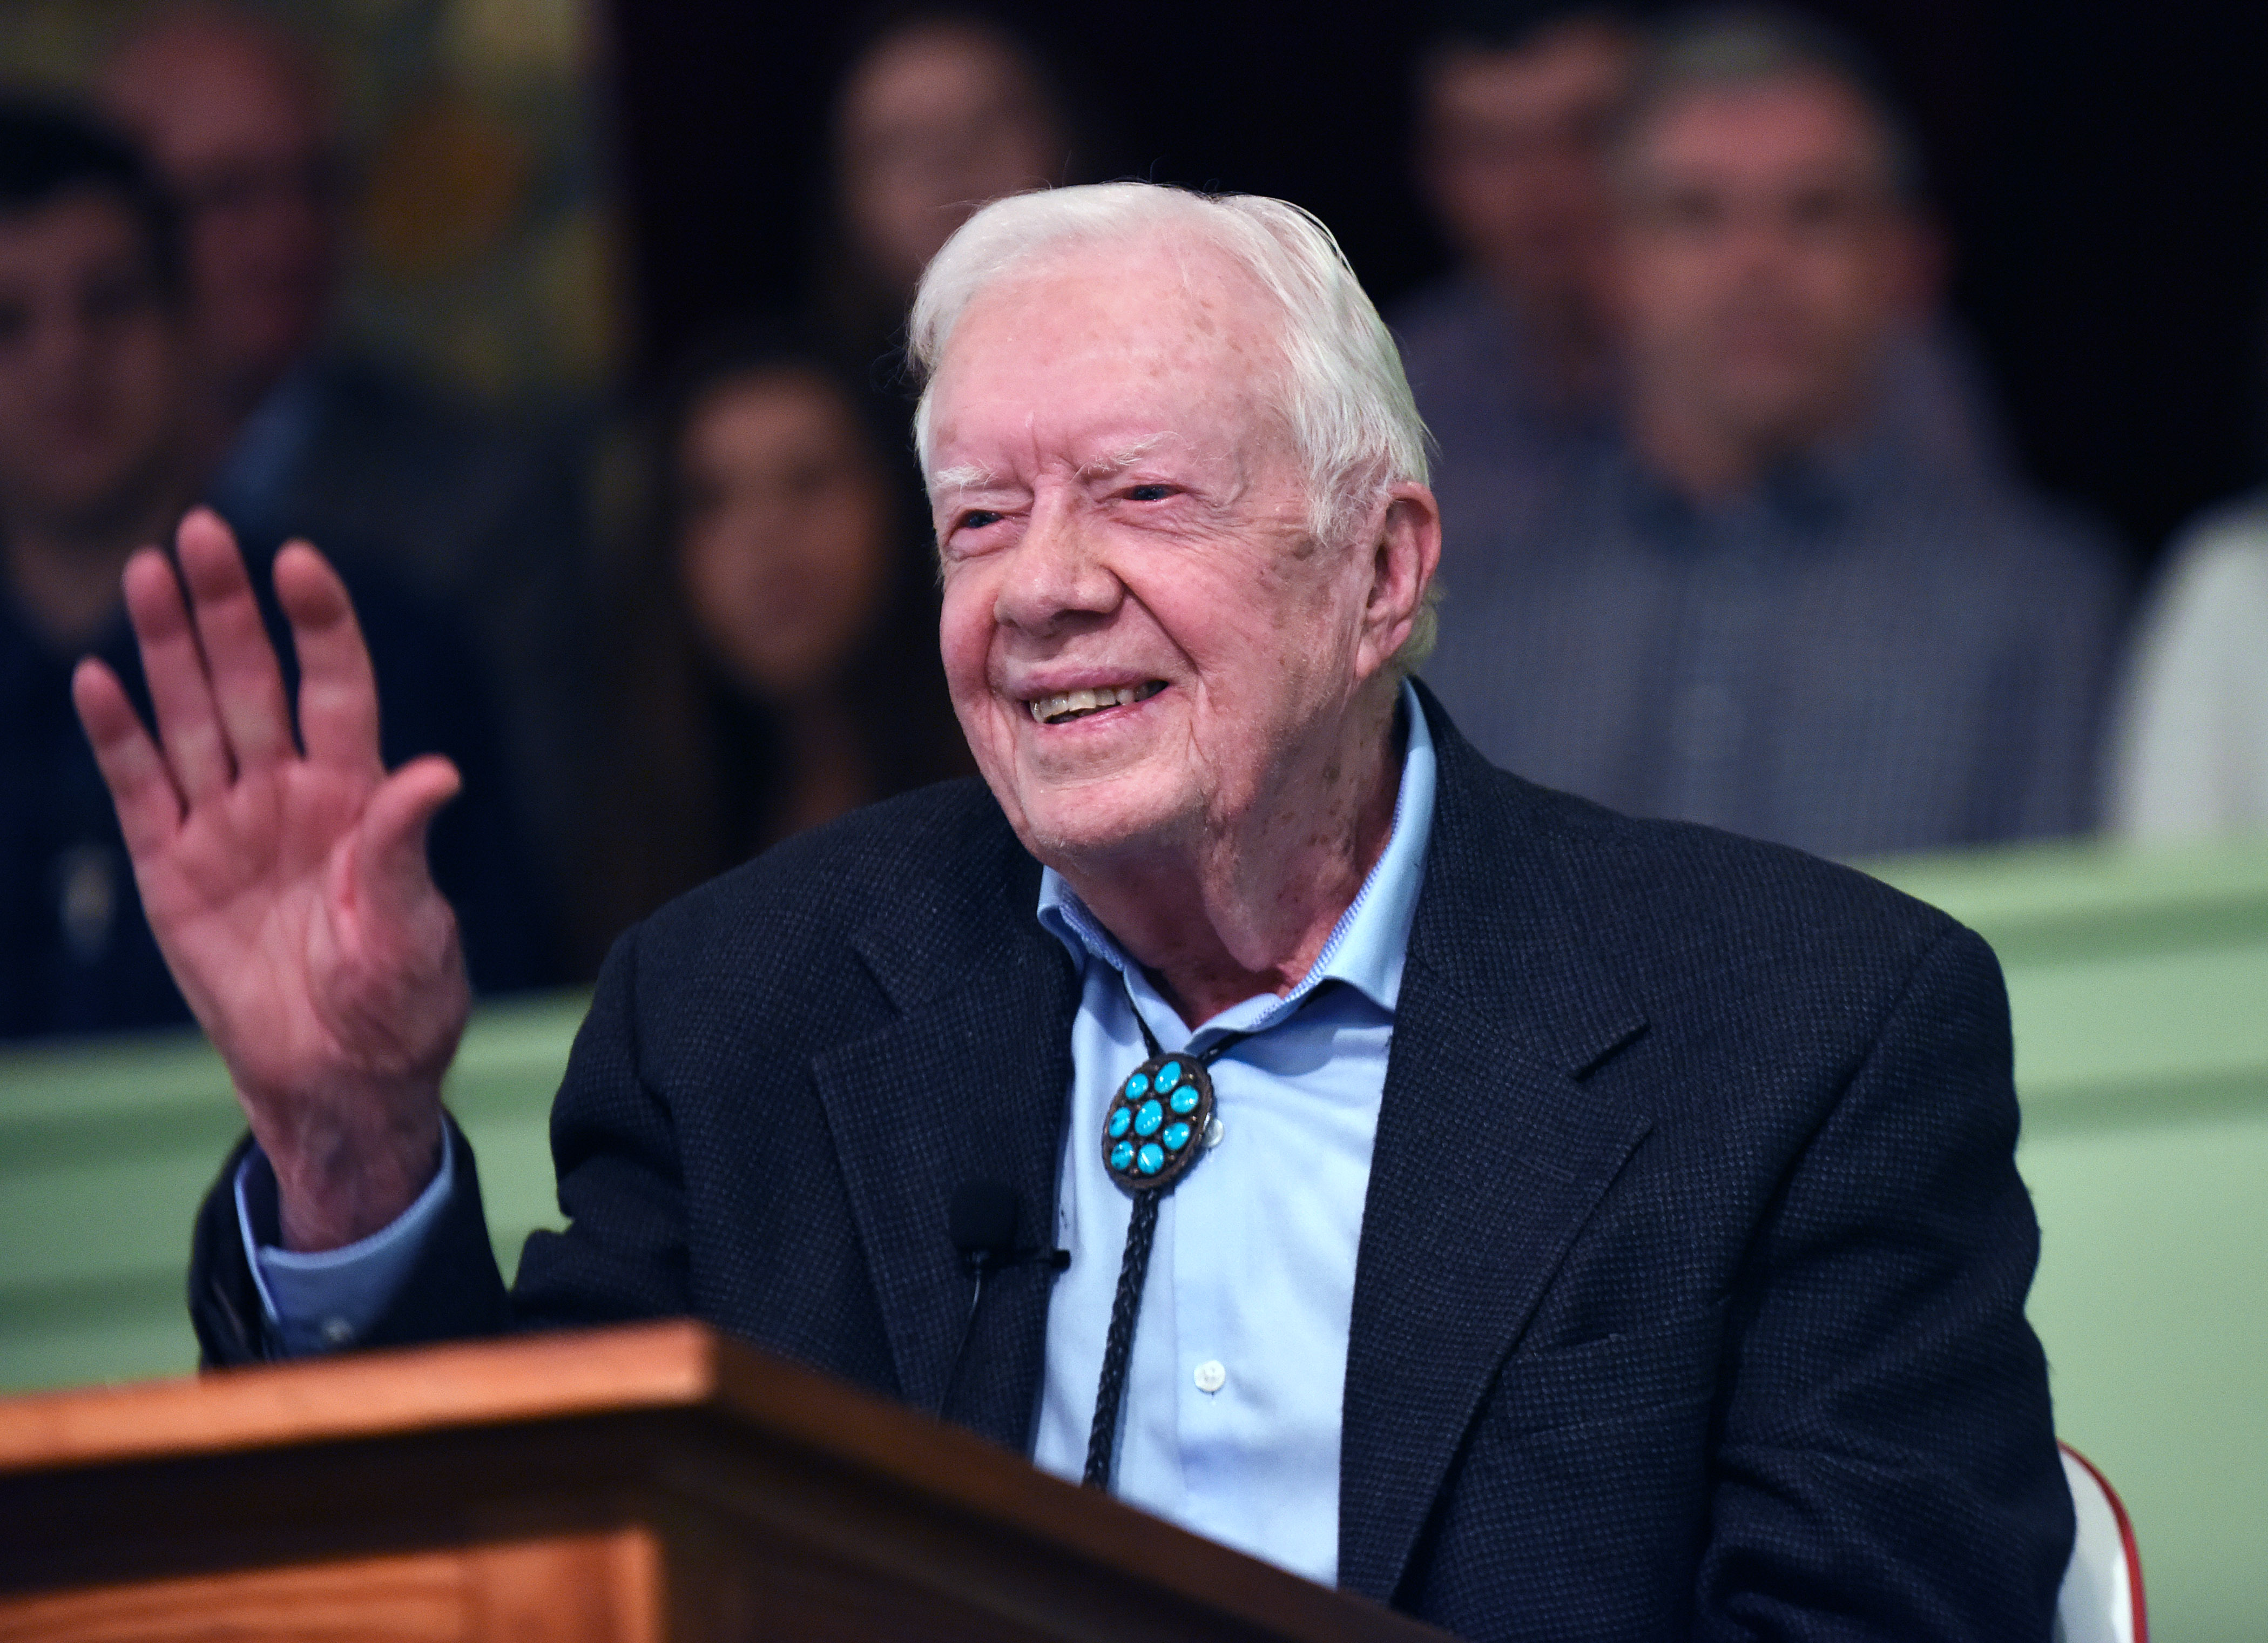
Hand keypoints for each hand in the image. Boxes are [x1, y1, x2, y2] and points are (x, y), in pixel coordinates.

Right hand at [72, 510, 468, 1249]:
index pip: (338, 689)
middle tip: (200, 532)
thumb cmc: (398, 1004)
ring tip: (147, 573)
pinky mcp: (171, 873)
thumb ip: (405, 850)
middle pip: (253, 684)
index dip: (320, 627)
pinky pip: (141, 792)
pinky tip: (97, 678)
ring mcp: (225, 828)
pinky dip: (118, 738)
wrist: (341, 1080)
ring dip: (168, 649)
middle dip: (227, 609)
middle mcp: (288, 796)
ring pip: (191, 719)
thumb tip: (438, 774)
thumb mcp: (413, 931)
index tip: (299, 563)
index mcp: (359, 799)